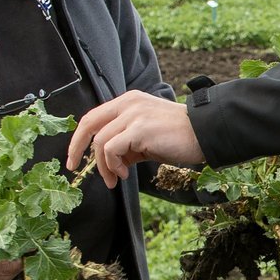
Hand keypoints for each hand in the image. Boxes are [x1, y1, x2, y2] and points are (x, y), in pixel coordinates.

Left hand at [66, 91, 203, 186]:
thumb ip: (126, 143)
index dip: (80, 138)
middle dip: (77, 147)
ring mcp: (134, 114)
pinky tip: (125, 173)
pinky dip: (113, 164)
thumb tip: (108, 162)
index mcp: (128, 101)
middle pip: (89, 123)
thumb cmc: (179, 137)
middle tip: (74, 166)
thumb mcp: (146, 137)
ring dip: (103, 165)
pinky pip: (112, 149)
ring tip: (116, 177)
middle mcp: (128, 103)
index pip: (93, 116)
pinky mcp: (140, 128)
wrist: (205, 134)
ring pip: (101, 141)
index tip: (75, 157)